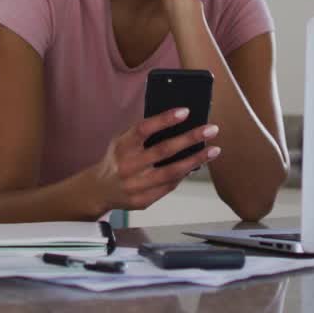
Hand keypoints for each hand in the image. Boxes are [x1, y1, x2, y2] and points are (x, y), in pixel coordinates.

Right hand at [90, 108, 221, 211]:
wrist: (100, 190)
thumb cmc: (117, 159)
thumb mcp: (122, 141)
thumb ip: (144, 133)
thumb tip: (178, 122)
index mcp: (122, 146)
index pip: (143, 129)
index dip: (164, 119)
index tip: (186, 112)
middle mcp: (127, 166)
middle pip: (163, 151)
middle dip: (190, 139)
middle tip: (211, 129)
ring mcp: (135, 185)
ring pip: (171, 172)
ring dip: (195, 160)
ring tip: (213, 150)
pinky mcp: (143, 200)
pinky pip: (169, 186)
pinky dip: (184, 175)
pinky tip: (196, 165)